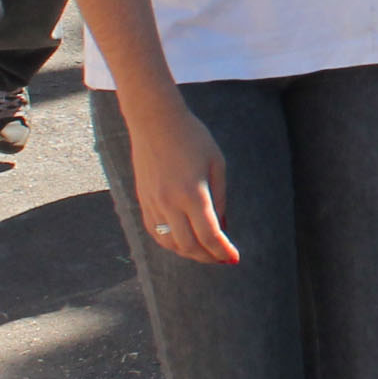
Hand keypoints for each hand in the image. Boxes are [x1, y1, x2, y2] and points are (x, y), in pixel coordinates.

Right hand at [125, 96, 238, 265]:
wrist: (155, 121)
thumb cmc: (192, 137)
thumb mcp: (217, 164)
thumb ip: (220, 198)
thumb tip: (222, 227)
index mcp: (192, 193)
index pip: (210, 235)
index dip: (223, 251)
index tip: (234, 258)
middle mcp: (170, 203)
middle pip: (189, 245)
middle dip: (208, 256)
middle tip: (222, 258)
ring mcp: (153, 204)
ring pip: (170, 243)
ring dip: (189, 253)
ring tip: (206, 252)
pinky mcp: (143, 201)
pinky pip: (155, 233)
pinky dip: (171, 243)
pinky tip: (183, 242)